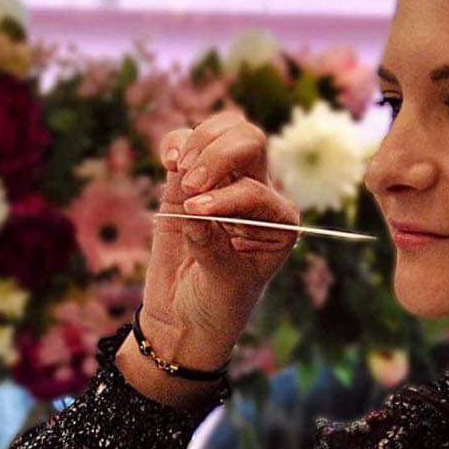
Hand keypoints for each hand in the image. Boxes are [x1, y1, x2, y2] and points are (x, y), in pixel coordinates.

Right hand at [141, 111, 300, 366]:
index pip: (256, 190)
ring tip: (179, 172)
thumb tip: (193, 207)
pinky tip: (168, 161)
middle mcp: (258, 196)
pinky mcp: (188, 183)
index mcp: (280, 221)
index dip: (226, 196)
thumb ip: (211, 246)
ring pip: (224, 131)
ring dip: (199, 142)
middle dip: (219, 154)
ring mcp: (223, 184)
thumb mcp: (223, 283)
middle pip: (250, 142)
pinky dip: (176, 142)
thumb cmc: (217, 306)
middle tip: (190, 182)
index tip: (195, 212)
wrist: (185, 318)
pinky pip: (186, 142)